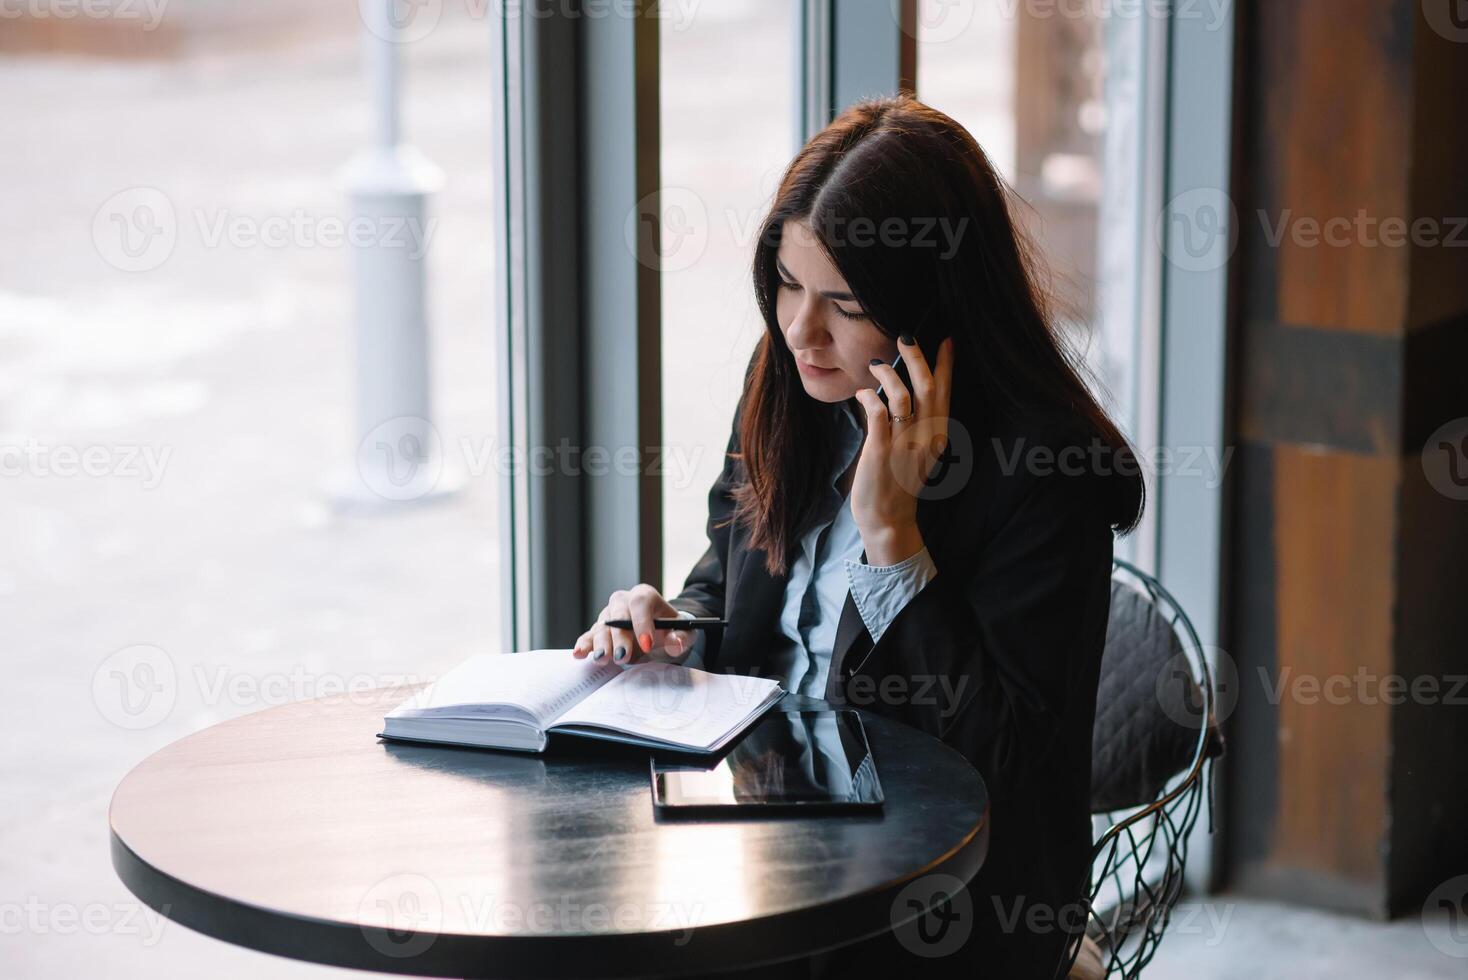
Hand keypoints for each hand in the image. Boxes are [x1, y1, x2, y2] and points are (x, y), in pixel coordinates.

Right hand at [571, 584, 694, 664]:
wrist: (660, 633)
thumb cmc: (671, 630)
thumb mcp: (684, 632)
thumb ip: (682, 637)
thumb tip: (675, 642)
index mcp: (644, 596)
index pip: (640, 602)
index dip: (642, 622)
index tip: (647, 645)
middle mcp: (623, 602)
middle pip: (617, 614)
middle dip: (619, 636)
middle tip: (623, 656)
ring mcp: (608, 616)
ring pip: (602, 626)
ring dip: (601, 644)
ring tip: (603, 659)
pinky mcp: (599, 631)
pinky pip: (589, 636)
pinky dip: (584, 645)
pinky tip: (579, 654)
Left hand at [851, 334, 955, 562]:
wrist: (888, 520)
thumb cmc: (898, 484)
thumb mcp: (917, 453)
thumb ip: (915, 425)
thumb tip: (900, 392)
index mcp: (937, 437)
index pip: (945, 393)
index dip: (946, 365)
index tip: (946, 340)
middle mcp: (925, 439)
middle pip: (927, 388)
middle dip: (917, 358)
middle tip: (905, 336)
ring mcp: (903, 446)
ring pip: (902, 397)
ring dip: (889, 375)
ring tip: (877, 364)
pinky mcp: (881, 453)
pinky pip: (878, 414)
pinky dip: (869, 397)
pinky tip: (862, 393)